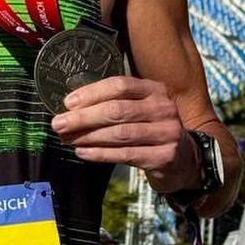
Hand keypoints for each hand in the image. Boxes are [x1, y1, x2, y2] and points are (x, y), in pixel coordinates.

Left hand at [51, 75, 186, 177]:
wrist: (186, 159)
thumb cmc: (152, 130)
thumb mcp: (142, 109)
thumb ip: (116, 104)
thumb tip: (72, 108)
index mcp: (155, 89)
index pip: (120, 86)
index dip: (91, 93)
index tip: (67, 103)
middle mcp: (163, 108)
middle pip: (116, 110)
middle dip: (83, 117)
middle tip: (59, 124)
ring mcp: (166, 133)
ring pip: (119, 134)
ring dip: (88, 137)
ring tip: (67, 139)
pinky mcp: (164, 156)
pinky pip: (125, 154)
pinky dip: (100, 154)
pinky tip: (83, 152)